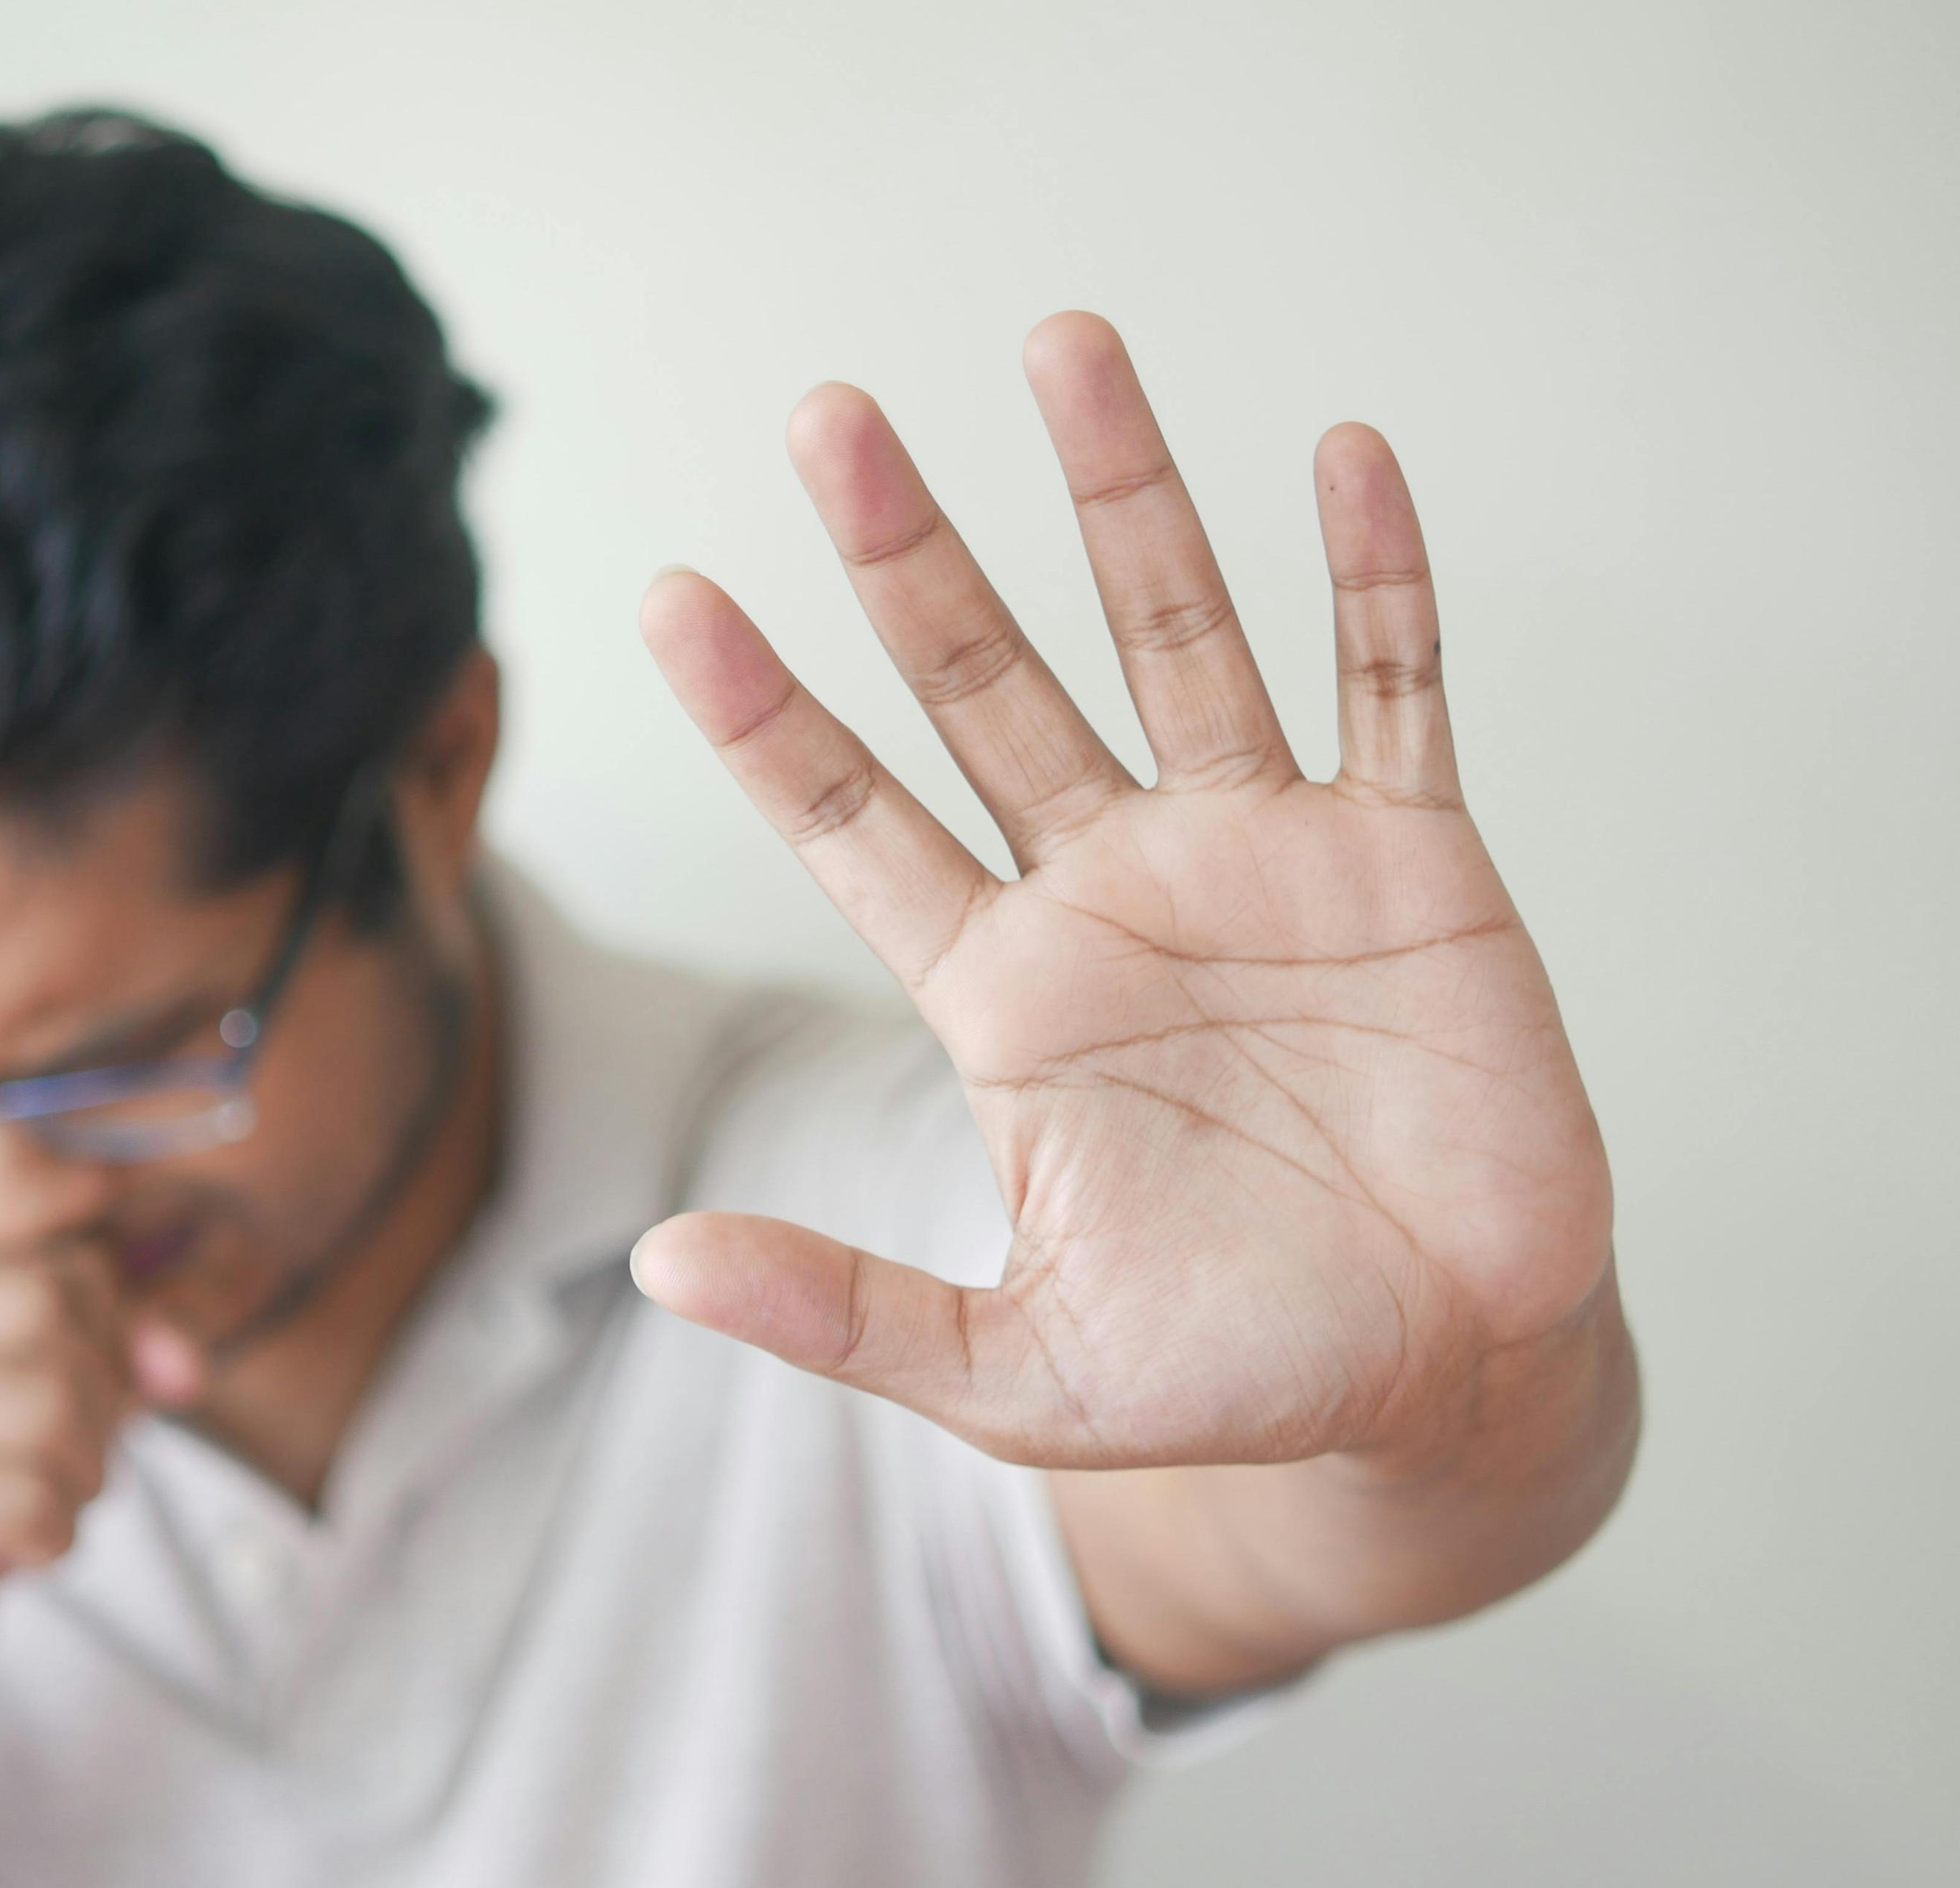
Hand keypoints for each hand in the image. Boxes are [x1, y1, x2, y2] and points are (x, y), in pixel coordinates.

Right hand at [0, 1218, 196, 1716]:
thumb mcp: (33, 1377)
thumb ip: (121, 1339)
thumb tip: (186, 1365)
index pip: (58, 1262)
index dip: (110, 1340)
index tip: (85, 1395)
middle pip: (50, 1314)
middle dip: (97, 1404)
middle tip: (70, 1462)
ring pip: (48, 1405)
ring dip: (80, 1477)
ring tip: (37, 1503)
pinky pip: (30, 1500)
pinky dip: (52, 1536)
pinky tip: (9, 1548)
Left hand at [634, 313, 1613, 1477]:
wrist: (1442, 1379)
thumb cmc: (1228, 1373)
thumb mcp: (1015, 1370)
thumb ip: (842, 1307)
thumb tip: (654, 1265)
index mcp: (1005, 991)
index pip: (852, 819)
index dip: (764, 713)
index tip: (671, 597)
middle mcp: (1113, 889)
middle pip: (986, 683)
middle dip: (910, 554)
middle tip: (826, 419)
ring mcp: (1262, 857)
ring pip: (1176, 635)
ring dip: (1125, 495)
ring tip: (1061, 345)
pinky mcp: (1412, 861)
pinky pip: (1395, 685)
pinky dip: (1376, 578)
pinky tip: (1342, 457)